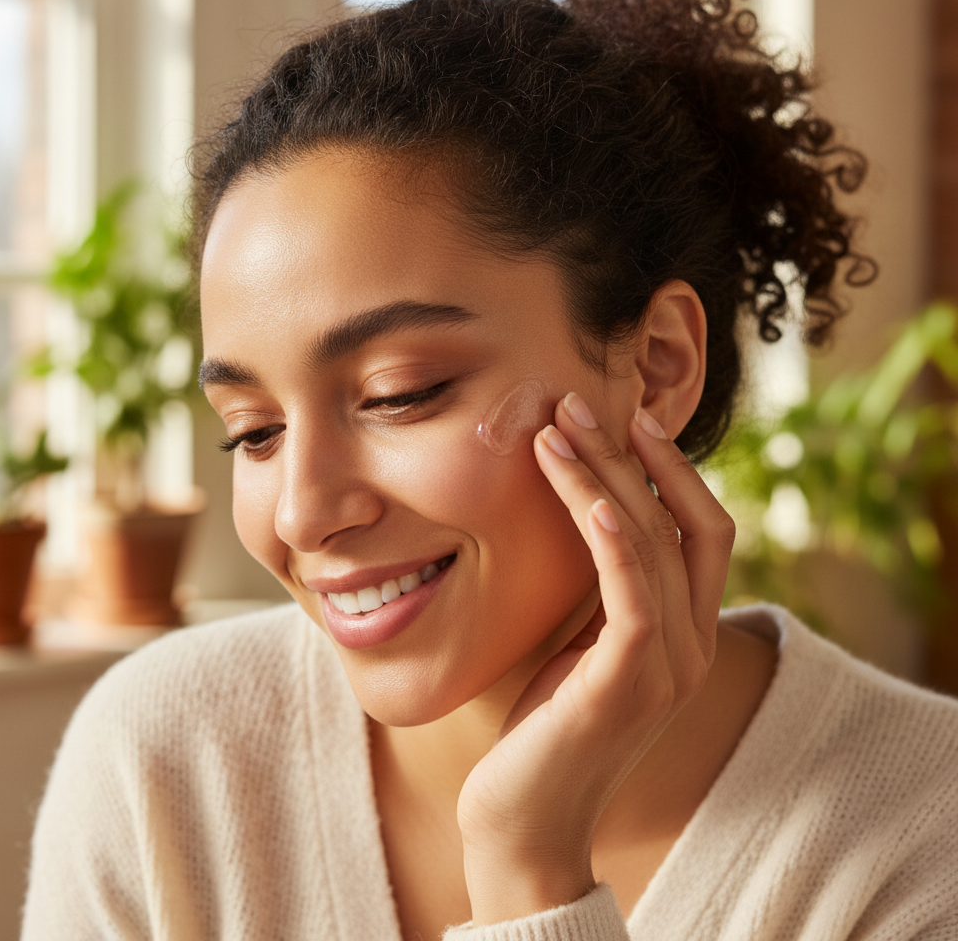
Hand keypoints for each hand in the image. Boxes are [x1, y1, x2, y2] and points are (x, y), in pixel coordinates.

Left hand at [456, 395, 734, 924]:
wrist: (521, 817)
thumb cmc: (543, 723)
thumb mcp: (578, 640)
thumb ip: (599, 588)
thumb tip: (580, 510)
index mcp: (684, 631)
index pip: (699, 528)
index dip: (669, 468)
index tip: (620, 417)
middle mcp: (693, 645)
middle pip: (684, 523)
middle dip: (633, 456)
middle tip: (575, 404)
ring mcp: (669, 667)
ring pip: (655, 546)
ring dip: (606, 480)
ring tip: (556, 429)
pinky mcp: (629, 685)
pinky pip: (635, 595)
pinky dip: (615, 540)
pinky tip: (583, 495)